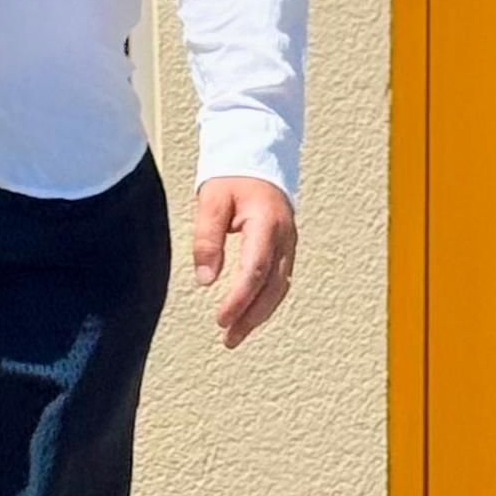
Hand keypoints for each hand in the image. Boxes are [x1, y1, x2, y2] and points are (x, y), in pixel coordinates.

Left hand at [191, 177, 296, 347]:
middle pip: (272, 287)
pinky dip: (266, 301)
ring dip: (259, 315)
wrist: (257, 156)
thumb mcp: (212, 201)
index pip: (255, 271)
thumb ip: (207, 238)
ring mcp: (290, 244)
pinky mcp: (286, 248)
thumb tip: (206, 279)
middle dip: (251, 317)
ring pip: (280, 288)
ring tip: (237, 335)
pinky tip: (251, 314)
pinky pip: (281, 281)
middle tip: (228, 338)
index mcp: (267, 224)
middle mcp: (285, 238)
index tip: (221, 319)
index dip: (239, 299)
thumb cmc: (233, 177)